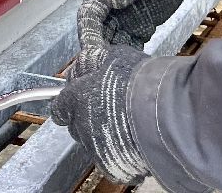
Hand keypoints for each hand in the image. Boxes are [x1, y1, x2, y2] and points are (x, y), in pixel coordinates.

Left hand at [50, 45, 149, 184]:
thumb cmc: (138, 82)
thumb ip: (97, 61)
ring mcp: (94, 148)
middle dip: (86, 116)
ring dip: (102, 132)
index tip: (78, 97)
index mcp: (76, 99)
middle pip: (75, 124)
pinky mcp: (110, 166)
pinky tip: (132, 138)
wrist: (162, 113)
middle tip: (108, 106)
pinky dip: (116, 149)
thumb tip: (90, 55)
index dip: (69, 101)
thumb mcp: (115, 57)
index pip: (60, 106)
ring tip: (124, 122)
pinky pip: (108, 157)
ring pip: (91, 141)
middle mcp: (81, 126)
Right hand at [76, 0, 206, 73]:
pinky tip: (135, 73)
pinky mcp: (141, 25)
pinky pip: (130, 45)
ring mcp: (126, 16)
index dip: (89, 35)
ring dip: (112, 60)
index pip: (91, 14)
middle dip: (98, 53)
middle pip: (98, 33)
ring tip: (117, 80)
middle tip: (103, 75)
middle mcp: (111, 4)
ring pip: (112, 42)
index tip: (94, 54)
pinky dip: (130, 58)